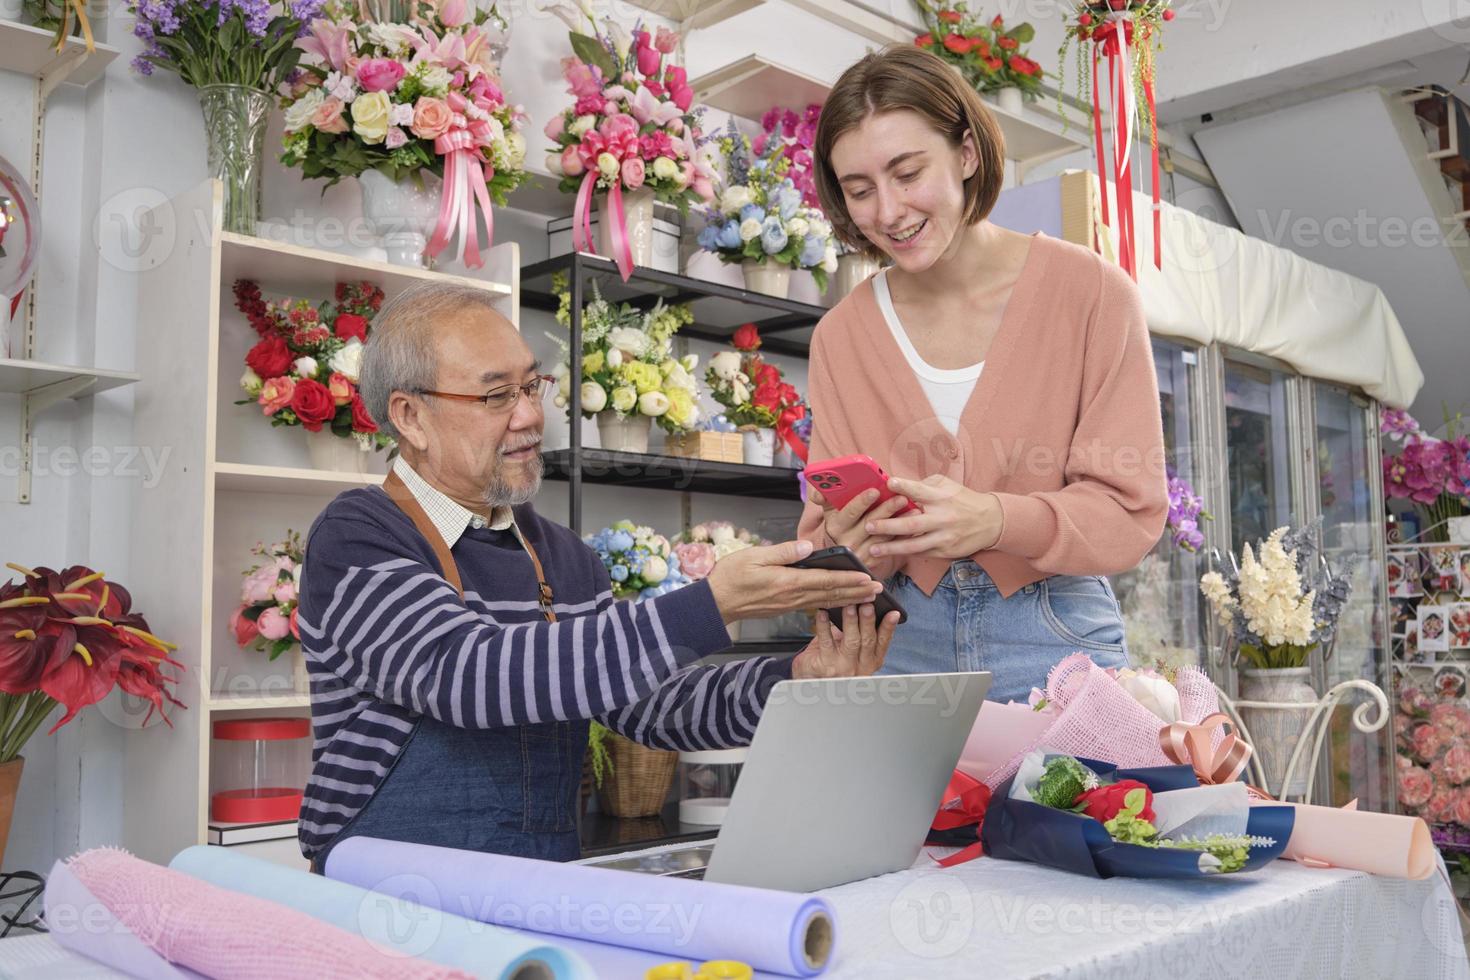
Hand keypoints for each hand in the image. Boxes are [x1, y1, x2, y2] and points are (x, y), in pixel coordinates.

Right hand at [706, 539, 882, 623]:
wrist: (717, 602)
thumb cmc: (732, 577)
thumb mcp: (755, 557)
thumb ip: (784, 552)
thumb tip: (808, 546)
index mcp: (788, 582)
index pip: (826, 580)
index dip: (849, 579)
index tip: (867, 578)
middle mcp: (793, 596)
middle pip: (832, 594)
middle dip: (857, 592)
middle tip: (879, 590)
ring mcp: (791, 604)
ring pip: (826, 602)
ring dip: (849, 599)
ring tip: (868, 597)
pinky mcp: (787, 607)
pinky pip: (816, 606)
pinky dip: (832, 604)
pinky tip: (841, 602)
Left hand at [791, 604, 901, 677]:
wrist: (812, 680)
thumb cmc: (834, 659)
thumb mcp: (852, 651)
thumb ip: (859, 633)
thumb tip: (861, 604)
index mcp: (871, 661)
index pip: (883, 643)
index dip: (889, 627)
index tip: (893, 613)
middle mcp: (859, 666)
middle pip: (868, 641)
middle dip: (868, 621)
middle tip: (868, 604)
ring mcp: (842, 667)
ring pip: (851, 642)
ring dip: (851, 622)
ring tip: (849, 605)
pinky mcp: (824, 665)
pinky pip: (826, 641)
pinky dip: (824, 625)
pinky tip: (823, 612)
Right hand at [808, 487, 911, 566]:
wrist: (842, 554)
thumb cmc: (840, 524)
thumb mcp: (830, 512)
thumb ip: (825, 498)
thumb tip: (818, 491)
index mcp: (835, 526)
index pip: (849, 512)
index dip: (862, 501)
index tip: (875, 490)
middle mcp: (846, 541)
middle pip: (870, 523)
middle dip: (886, 509)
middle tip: (901, 497)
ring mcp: (860, 552)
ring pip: (883, 536)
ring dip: (900, 522)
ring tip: (914, 509)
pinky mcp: (873, 560)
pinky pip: (890, 546)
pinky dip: (902, 535)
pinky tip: (913, 525)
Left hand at [865, 474, 1003, 559]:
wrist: (990, 521)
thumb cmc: (963, 500)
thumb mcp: (947, 485)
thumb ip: (925, 485)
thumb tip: (899, 486)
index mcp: (941, 497)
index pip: (920, 491)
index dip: (905, 487)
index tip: (889, 483)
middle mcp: (942, 517)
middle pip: (912, 523)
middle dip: (888, 525)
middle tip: (868, 525)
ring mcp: (944, 537)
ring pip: (915, 545)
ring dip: (892, 547)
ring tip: (873, 549)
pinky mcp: (945, 551)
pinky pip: (922, 553)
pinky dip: (905, 553)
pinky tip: (890, 553)